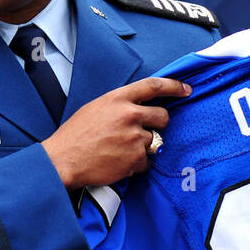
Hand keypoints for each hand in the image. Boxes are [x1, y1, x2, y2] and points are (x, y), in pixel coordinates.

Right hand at [42, 76, 190, 187]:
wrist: (63, 160)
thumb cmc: (76, 135)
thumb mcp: (96, 108)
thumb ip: (120, 105)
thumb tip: (139, 108)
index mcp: (118, 98)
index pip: (153, 86)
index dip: (174, 86)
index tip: (186, 89)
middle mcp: (129, 115)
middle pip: (163, 116)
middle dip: (158, 124)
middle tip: (142, 132)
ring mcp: (134, 137)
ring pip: (154, 141)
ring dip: (142, 147)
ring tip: (119, 150)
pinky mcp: (135, 158)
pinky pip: (146, 161)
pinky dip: (136, 164)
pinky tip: (118, 162)